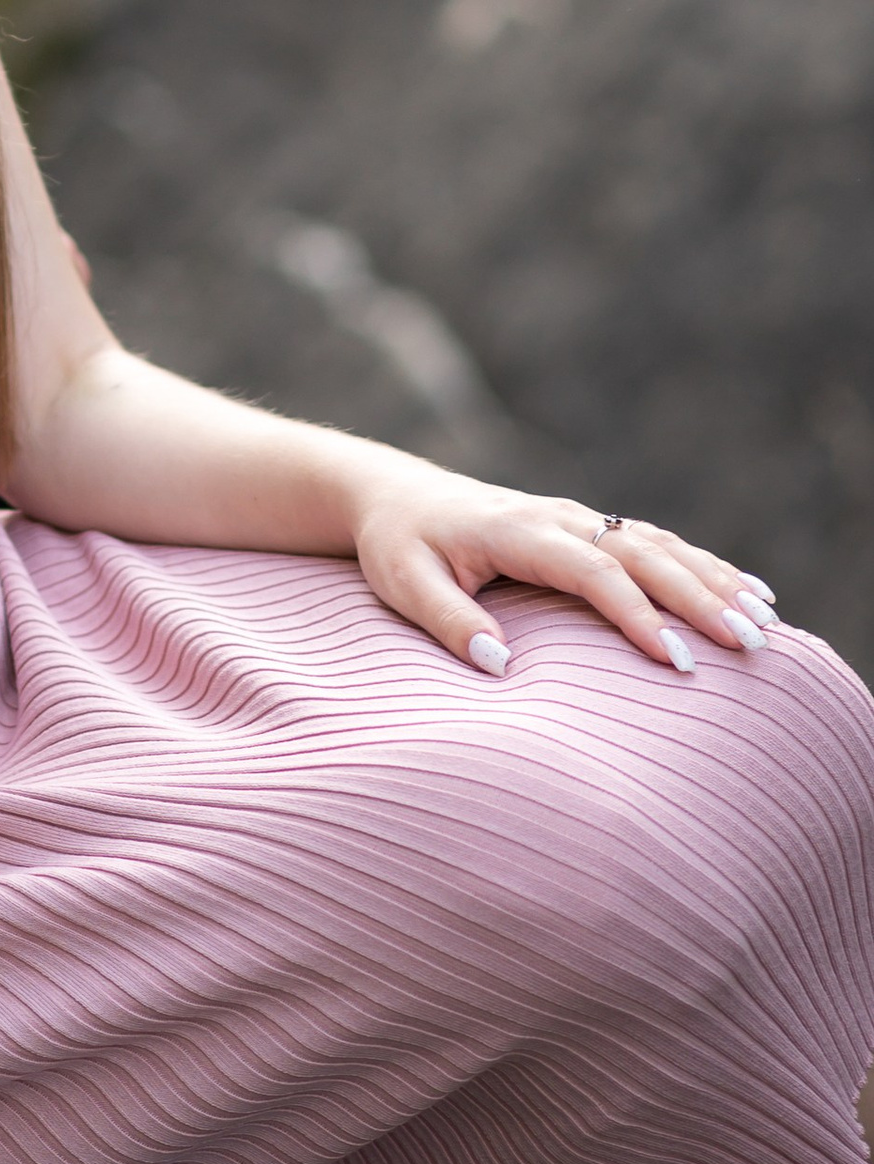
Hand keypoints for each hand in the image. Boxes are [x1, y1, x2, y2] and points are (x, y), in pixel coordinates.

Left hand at [349, 461, 778, 675]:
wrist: (397, 497)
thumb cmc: (399, 547)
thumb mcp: (404, 583)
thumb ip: (448, 621)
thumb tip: (500, 666)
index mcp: (519, 531)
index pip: (592, 571)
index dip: (636, 614)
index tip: (676, 660)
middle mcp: (559, 519)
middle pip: (643, 554)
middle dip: (699, 598)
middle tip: (749, 645)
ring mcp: (579, 519)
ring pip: (661, 545)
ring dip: (715, 580)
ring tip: (766, 623)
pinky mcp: (589, 528)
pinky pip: (658, 543)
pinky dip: (706, 566)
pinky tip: (749, 591)